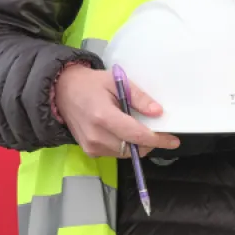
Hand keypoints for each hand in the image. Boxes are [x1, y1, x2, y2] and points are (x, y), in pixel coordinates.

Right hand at [54, 62, 177, 158]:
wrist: (61, 91)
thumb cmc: (91, 84)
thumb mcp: (117, 82)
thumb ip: (139, 98)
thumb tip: (158, 112)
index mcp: (103, 117)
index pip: (136, 135)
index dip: (157, 139)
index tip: (173, 140)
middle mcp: (96, 136)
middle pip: (133, 148)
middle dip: (150, 143)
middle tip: (160, 132)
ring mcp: (91, 146)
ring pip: (125, 153)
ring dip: (138, 145)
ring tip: (141, 129)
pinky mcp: (88, 150)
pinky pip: (115, 153)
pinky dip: (125, 146)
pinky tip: (125, 133)